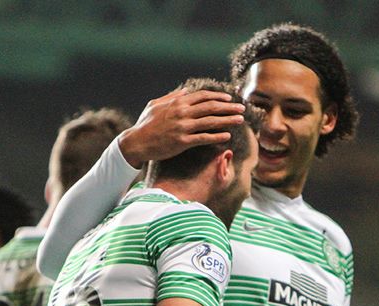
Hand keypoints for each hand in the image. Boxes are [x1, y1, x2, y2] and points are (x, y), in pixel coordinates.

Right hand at [118, 88, 244, 167]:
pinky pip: (204, 138)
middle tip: (242, 109)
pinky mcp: (182, 142)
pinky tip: (227, 136)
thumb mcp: (156, 105)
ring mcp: (183, 127)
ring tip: (240, 120)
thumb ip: (171, 96)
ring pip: (210, 122)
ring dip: (227, 120)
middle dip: (229, 107)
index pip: (203, 97)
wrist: (136, 142)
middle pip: (211, 107)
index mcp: (177, 102)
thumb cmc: (145, 124)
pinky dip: (217, 136)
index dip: (218, 97)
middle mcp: (182, 112)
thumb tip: (184, 90)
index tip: (229, 100)